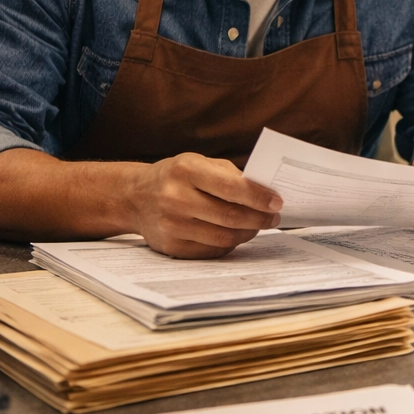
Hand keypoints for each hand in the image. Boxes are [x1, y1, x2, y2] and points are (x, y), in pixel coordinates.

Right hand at [123, 153, 281, 258]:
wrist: (135, 196)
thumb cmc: (176, 177)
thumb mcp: (198, 163)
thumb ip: (230, 175)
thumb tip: (265, 193)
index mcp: (186, 171)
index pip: (232, 188)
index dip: (259, 197)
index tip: (278, 202)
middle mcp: (175, 198)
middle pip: (230, 216)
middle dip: (259, 219)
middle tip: (274, 218)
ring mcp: (171, 225)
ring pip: (224, 237)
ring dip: (247, 233)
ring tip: (257, 226)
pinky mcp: (171, 246)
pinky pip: (211, 251)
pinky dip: (230, 244)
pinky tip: (235, 235)